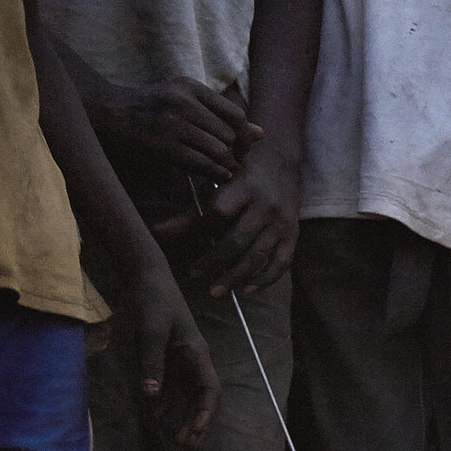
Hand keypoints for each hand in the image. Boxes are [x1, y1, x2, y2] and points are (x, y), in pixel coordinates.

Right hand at [97, 77, 254, 180]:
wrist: (109, 112)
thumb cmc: (154, 108)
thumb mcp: (185, 100)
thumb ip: (221, 114)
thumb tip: (261, 133)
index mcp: (189, 86)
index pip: (235, 115)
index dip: (243, 135)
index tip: (239, 145)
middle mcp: (182, 101)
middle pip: (229, 135)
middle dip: (235, 152)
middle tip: (233, 161)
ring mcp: (171, 123)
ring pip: (219, 150)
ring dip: (227, 165)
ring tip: (226, 169)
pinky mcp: (163, 145)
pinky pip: (202, 164)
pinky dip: (215, 173)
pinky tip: (217, 176)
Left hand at [117, 253, 220, 446]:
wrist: (145, 276)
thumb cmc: (153, 300)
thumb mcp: (150, 330)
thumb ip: (151, 363)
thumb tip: (152, 397)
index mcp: (197, 354)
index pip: (210, 391)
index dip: (206, 414)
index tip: (195, 433)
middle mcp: (194, 361)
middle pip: (205, 399)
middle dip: (201, 424)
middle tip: (189, 446)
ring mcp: (181, 360)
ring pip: (190, 396)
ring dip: (186, 418)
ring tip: (178, 439)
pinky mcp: (167, 357)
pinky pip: (172, 386)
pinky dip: (168, 403)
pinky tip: (157, 415)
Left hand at [192, 141, 302, 294]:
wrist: (283, 160)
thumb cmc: (241, 172)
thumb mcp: (217, 185)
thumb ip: (192, 212)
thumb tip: (157, 233)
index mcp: (244, 187)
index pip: (219, 212)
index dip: (199, 231)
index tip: (184, 244)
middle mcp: (265, 206)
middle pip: (238, 239)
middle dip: (215, 261)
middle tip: (196, 276)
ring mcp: (282, 223)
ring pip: (258, 255)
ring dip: (236, 276)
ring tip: (217, 291)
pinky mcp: (293, 236)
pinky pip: (281, 263)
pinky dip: (265, 279)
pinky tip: (247, 290)